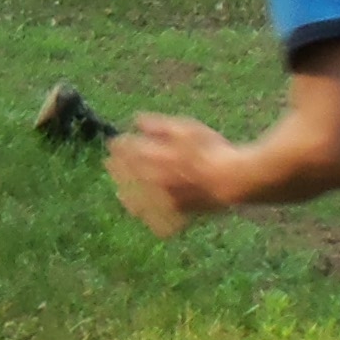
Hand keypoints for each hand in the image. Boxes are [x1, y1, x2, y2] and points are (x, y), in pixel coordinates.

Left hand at [107, 115, 226, 236]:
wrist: (231, 180)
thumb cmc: (210, 149)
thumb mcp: (185, 128)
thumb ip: (158, 126)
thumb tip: (136, 121)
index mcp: (154, 157)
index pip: (128, 152)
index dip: (118, 147)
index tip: (112, 143)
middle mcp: (154, 179)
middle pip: (128, 176)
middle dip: (116, 170)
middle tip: (108, 165)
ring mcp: (164, 198)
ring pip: (137, 200)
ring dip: (125, 193)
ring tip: (119, 192)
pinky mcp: (177, 213)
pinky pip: (155, 218)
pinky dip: (146, 216)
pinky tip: (143, 214)